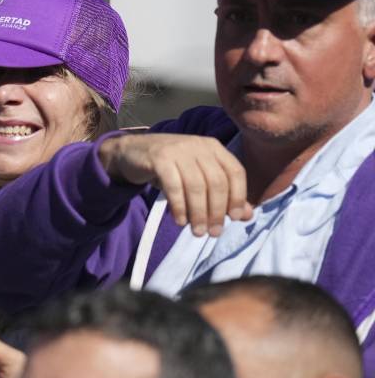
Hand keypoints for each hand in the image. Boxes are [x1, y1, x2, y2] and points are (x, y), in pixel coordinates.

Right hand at [98, 133, 252, 235]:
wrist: (131, 152)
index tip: (235, 219)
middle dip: (217, 211)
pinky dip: (179, 206)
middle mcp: (198, 145)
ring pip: (196, 185)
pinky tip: (180, 220)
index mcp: (213, 147)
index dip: (238, 197)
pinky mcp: (159, 158)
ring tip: (197, 231)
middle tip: (213, 232)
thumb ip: (222, 194)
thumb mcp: (197, 177)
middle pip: (216, 181)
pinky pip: (174, 186)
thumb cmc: (169, 168)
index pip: (235, 172)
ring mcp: (178, 150)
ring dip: (198, 213)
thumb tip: (247, 215)